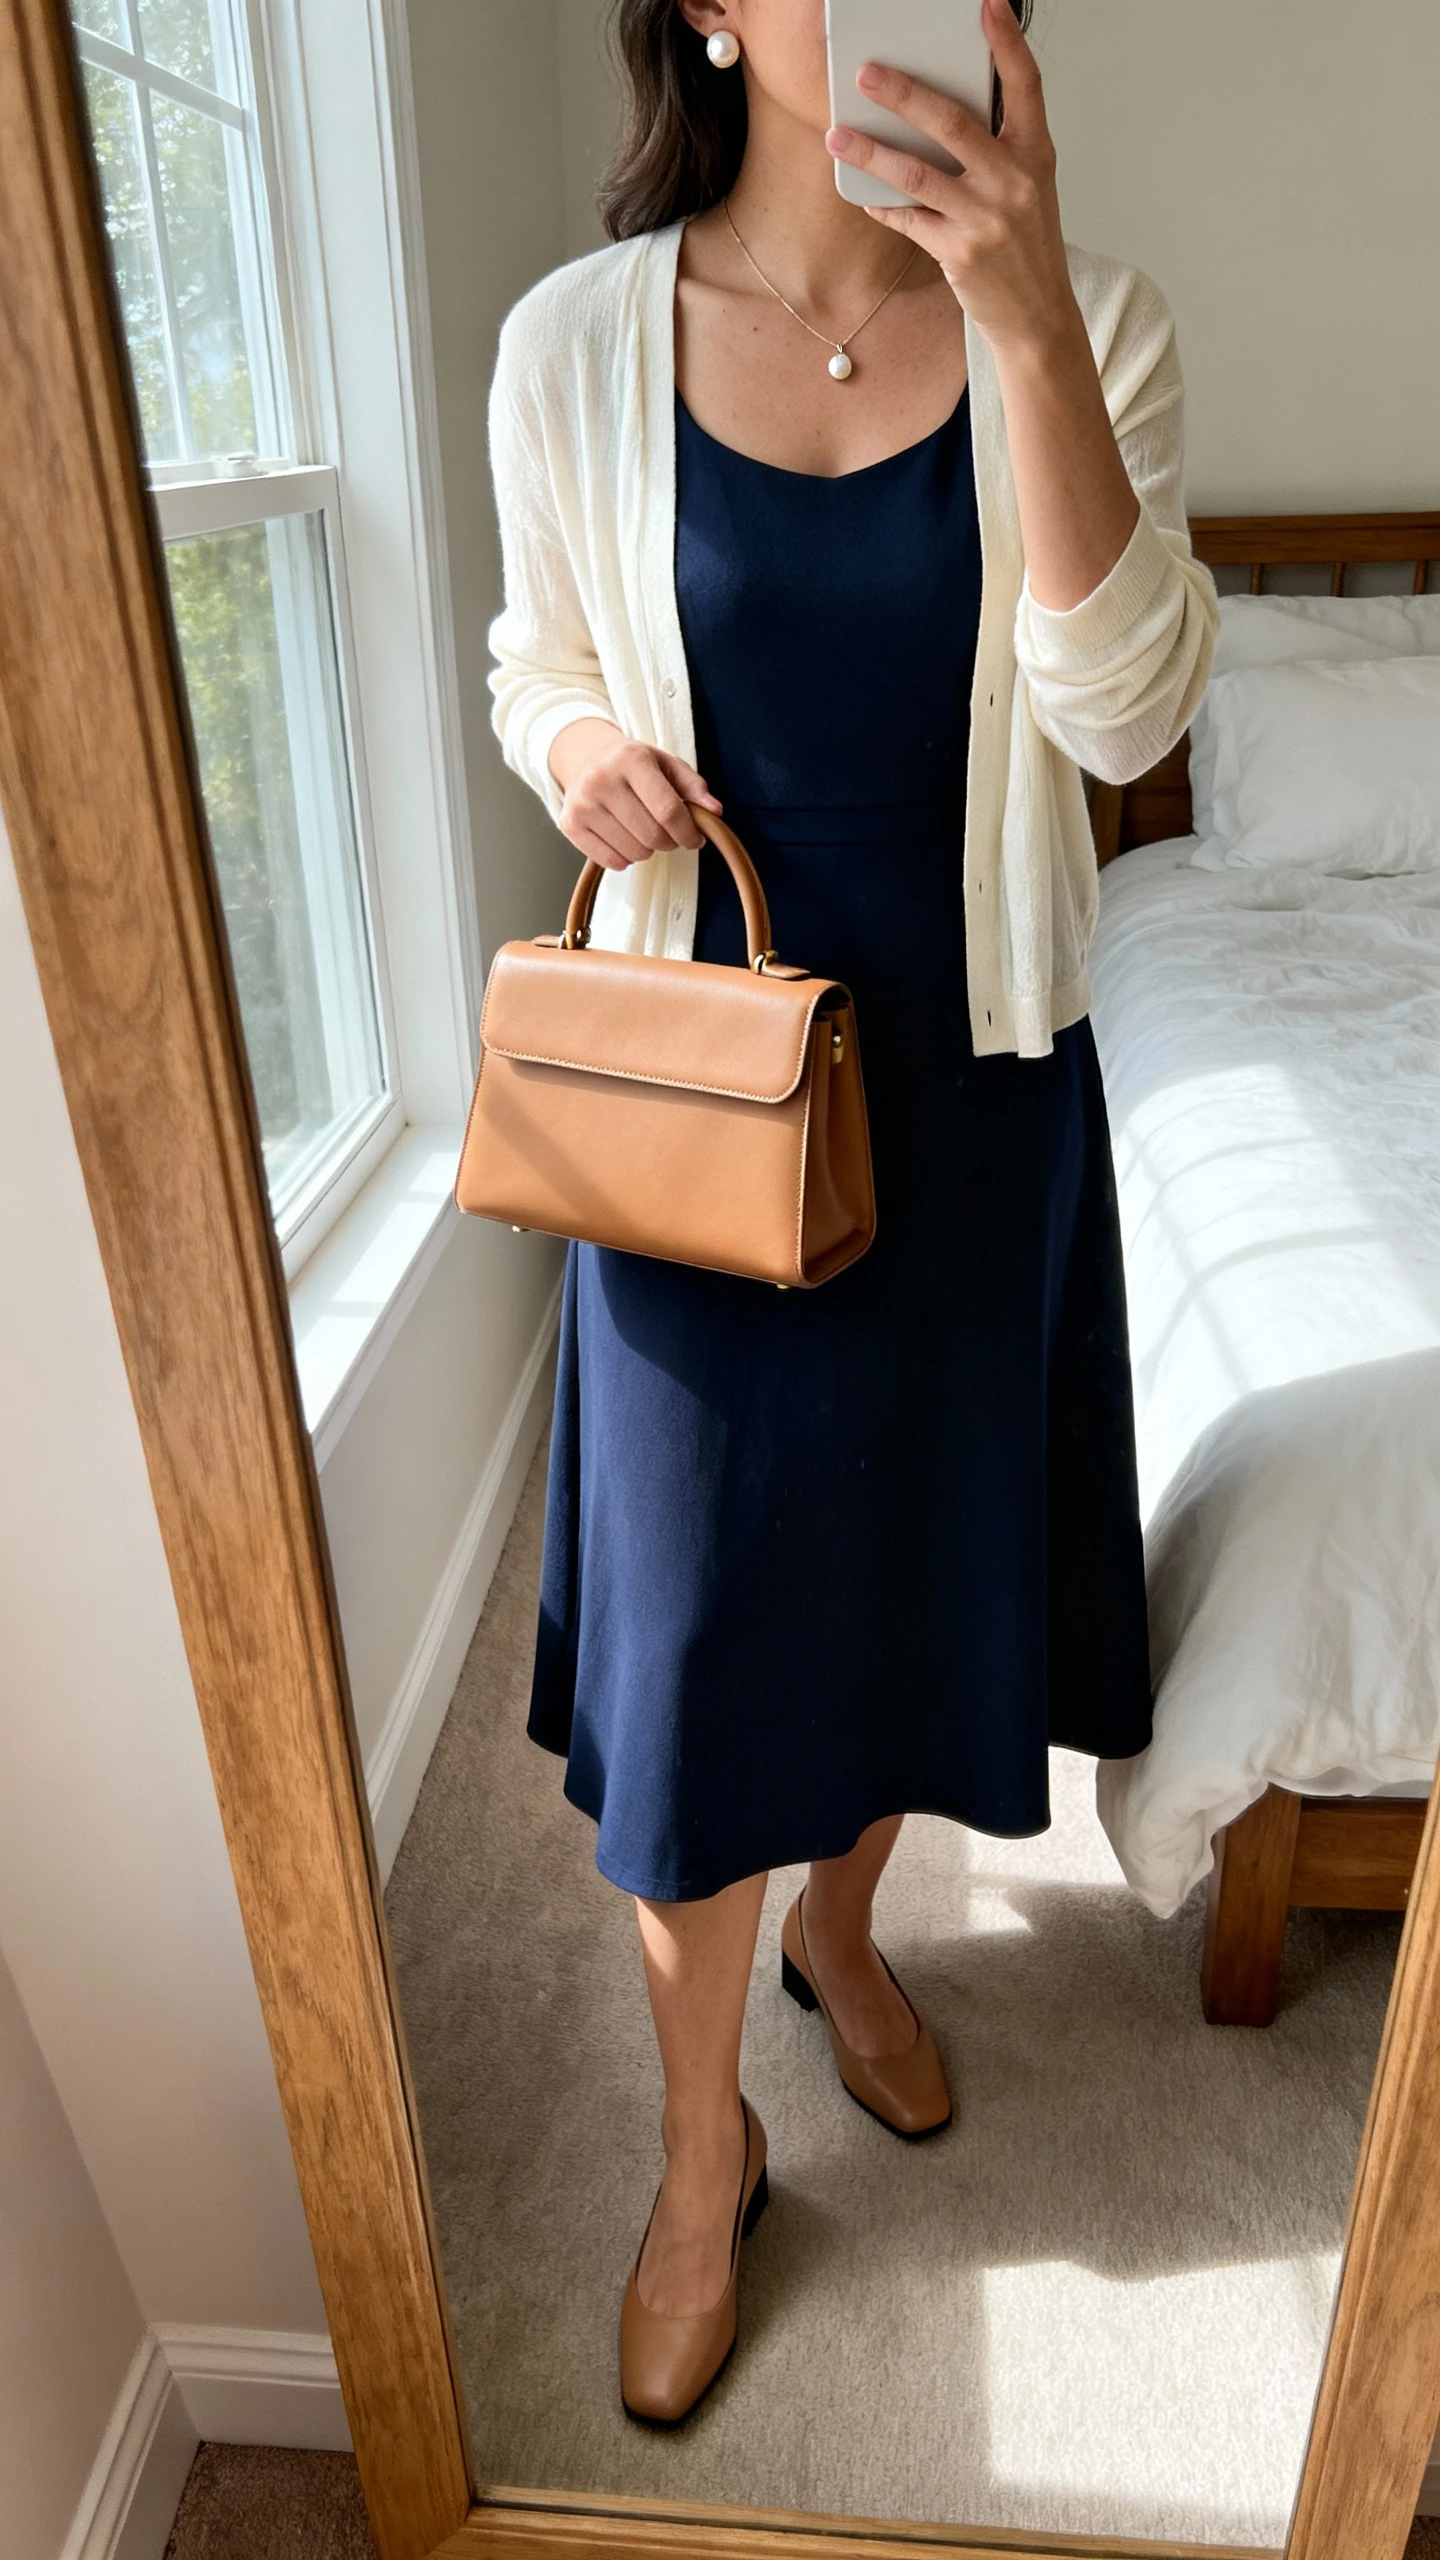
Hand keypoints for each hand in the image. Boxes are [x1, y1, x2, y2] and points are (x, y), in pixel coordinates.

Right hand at [549, 721, 722, 872]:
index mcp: (631, 759)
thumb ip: (693, 786)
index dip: (688, 833)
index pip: (668, 811)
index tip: (695, 839)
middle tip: (668, 834)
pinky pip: (611, 861)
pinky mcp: (570, 824)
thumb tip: (714, 811)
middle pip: (652, 836)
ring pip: (634, 853)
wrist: (586, 759)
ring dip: (647, 850)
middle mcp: (602, 779)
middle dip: (669, 842)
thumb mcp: (665, 764)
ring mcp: (583, 804)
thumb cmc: (631, 764)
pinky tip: (624, 838)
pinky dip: (626, 858)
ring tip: (642, 831)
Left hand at [827, 0, 1077, 358]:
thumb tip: (937, 109)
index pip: (1025, 85)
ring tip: (837, 136)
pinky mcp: (959, 253)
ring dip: (871, 152)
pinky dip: (881, 204)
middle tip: (866, 74)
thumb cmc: (1027, 243)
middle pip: (952, 123)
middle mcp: (1014, 181)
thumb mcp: (1028, 186)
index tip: (987, 5)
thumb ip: (997, 146)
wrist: (1038, 315)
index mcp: (1036, 153)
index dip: (1007, 42)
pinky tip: (862, 192)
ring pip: (917, 173)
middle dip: (903, 94)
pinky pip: (907, 220)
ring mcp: (986, 219)